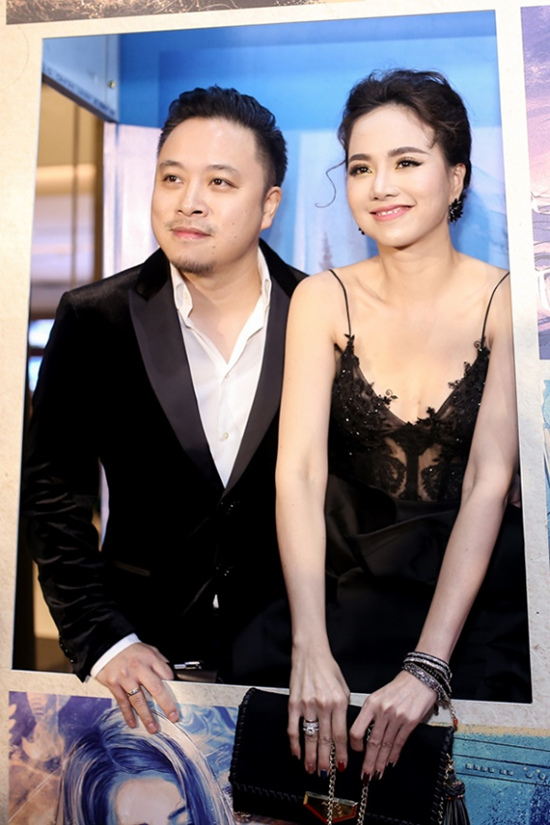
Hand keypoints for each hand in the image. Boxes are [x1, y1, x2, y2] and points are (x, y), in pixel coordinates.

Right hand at [95, 642, 178, 732]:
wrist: (106, 646)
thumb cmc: (130, 650)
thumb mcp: (148, 649)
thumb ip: (159, 662)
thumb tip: (171, 676)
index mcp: (149, 658)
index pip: (165, 674)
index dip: (173, 686)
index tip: (179, 698)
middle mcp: (138, 668)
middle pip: (155, 688)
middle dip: (165, 704)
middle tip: (173, 716)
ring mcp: (125, 677)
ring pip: (138, 700)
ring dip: (146, 716)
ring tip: (153, 728)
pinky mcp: (114, 684)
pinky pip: (123, 702)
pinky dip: (128, 714)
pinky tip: (133, 723)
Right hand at [288, 646, 349, 775]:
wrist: (310, 653)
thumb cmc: (329, 670)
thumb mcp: (344, 688)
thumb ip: (344, 710)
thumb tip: (343, 733)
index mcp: (339, 702)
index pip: (341, 735)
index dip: (341, 753)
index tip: (342, 767)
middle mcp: (323, 705)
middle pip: (325, 740)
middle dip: (326, 761)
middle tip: (326, 775)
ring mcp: (307, 705)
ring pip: (309, 737)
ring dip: (311, 757)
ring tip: (312, 770)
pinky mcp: (293, 703)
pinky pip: (293, 728)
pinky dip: (294, 743)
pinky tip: (296, 754)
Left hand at [349, 670, 435, 780]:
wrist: (420, 678)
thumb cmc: (398, 688)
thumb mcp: (378, 695)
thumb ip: (370, 714)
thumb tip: (363, 735)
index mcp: (371, 703)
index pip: (357, 729)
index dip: (355, 745)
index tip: (356, 753)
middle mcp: (382, 710)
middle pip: (372, 742)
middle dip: (368, 762)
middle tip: (365, 775)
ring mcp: (397, 717)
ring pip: (385, 745)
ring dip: (381, 762)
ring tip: (377, 774)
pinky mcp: (410, 722)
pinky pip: (399, 742)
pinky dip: (394, 754)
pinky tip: (390, 763)